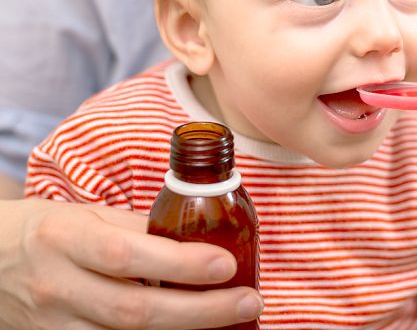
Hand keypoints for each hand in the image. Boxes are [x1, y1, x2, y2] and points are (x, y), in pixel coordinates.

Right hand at [0, 198, 262, 328]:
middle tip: (248, 301)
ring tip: (232, 324)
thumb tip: (202, 235)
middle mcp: (60, 286)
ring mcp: (55, 325)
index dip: (179, 264)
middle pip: (134, 311)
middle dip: (200, 311)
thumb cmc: (48, 233)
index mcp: (68, 239)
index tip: (226, 263)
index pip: (127, 255)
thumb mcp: (88, 216)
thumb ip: (140, 229)